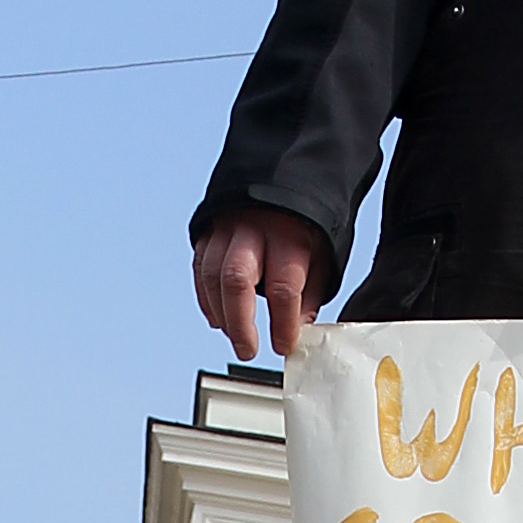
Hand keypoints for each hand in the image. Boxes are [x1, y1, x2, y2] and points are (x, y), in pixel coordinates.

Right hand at [193, 204, 324, 360]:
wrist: (283, 173)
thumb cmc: (305, 219)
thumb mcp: (323, 252)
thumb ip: (310, 292)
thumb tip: (298, 329)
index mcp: (290, 235)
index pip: (283, 288)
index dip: (282, 323)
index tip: (284, 345)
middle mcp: (254, 228)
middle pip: (237, 281)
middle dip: (240, 323)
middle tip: (248, 349)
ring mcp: (227, 226)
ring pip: (212, 276)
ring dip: (221, 313)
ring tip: (234, 335)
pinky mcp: (209, 229)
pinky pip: (200, 268)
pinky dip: (206, 298)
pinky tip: (217, 317)